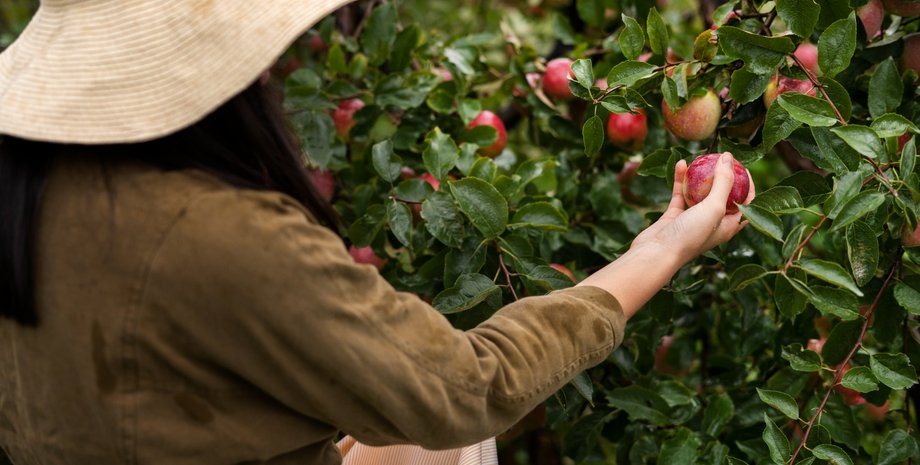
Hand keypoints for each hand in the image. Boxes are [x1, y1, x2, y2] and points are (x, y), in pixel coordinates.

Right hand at [631, 152, 754, 263]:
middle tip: (722, 159)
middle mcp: (713, 223)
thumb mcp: (714, 207)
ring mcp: (693, 219)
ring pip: (700, 193)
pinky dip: (681, 180)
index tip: (743, 167)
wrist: (656, 253)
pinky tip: (681, 164)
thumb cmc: (691, 235)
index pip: (745, 203)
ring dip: (700, 177)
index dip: (748, 185)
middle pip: (723, 196)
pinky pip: (681, 194)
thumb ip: (724, 182)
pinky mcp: (675, 216)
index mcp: (729, 226)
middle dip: (724, 177)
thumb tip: (729, 157)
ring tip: (702, 159)